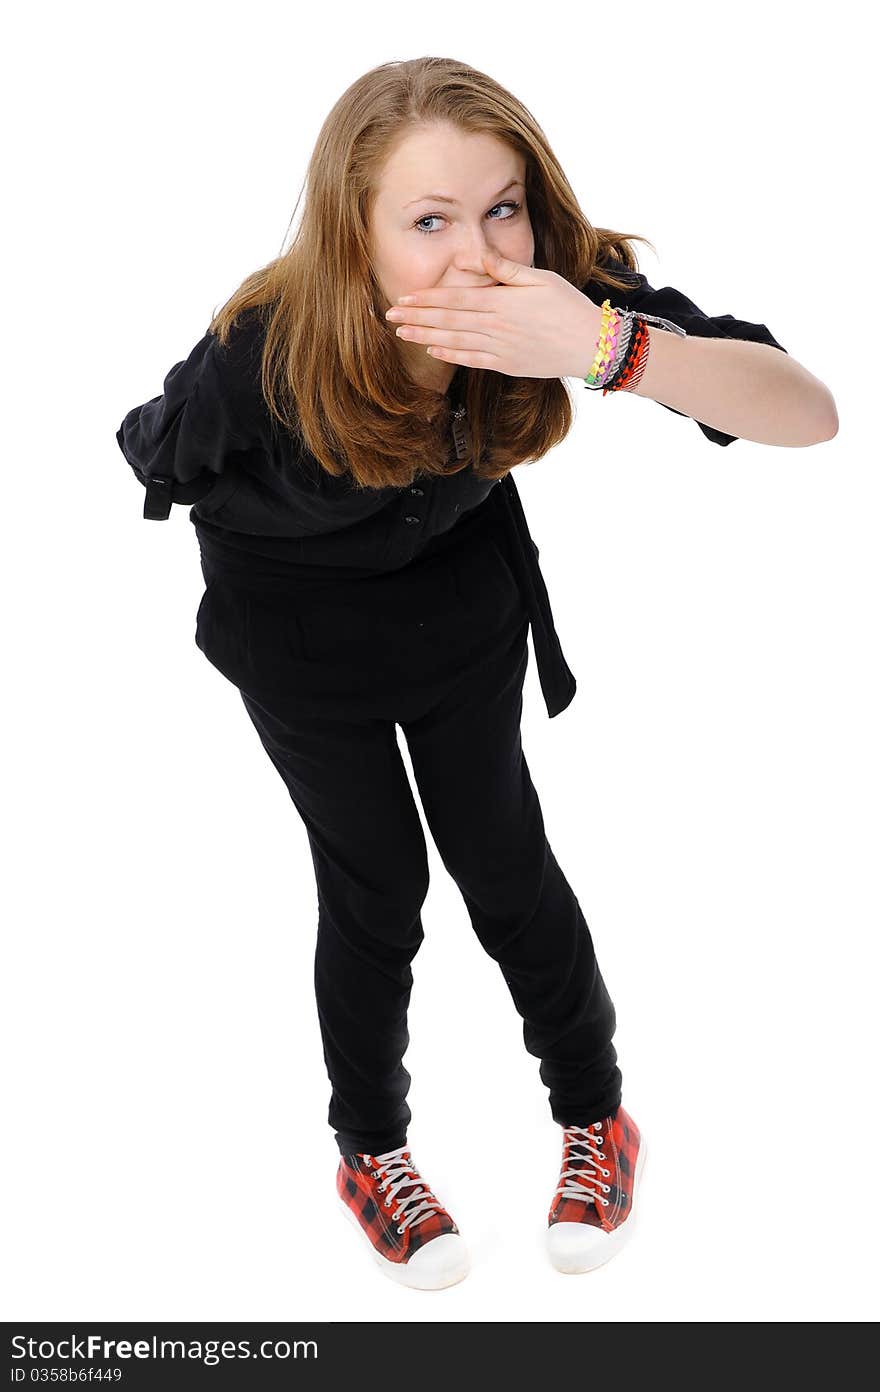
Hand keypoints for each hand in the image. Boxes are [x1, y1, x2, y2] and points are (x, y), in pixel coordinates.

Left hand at [384, 247, 603, 378]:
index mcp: (502, 302)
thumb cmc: (567, 306)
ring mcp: (500, 348)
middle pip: (448, 321)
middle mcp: (496, 326)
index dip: (427, 299)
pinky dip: (450, 355)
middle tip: (390, 316)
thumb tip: (476, 255)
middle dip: (416, 318)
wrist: (591, 344)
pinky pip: (472, 360)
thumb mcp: (540, 278)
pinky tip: (432, 351)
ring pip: (454, 342)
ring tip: (402, 334)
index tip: (404, 298)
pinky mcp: (506, 365)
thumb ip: (505, 269)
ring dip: (425, 337)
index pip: (455, 299)